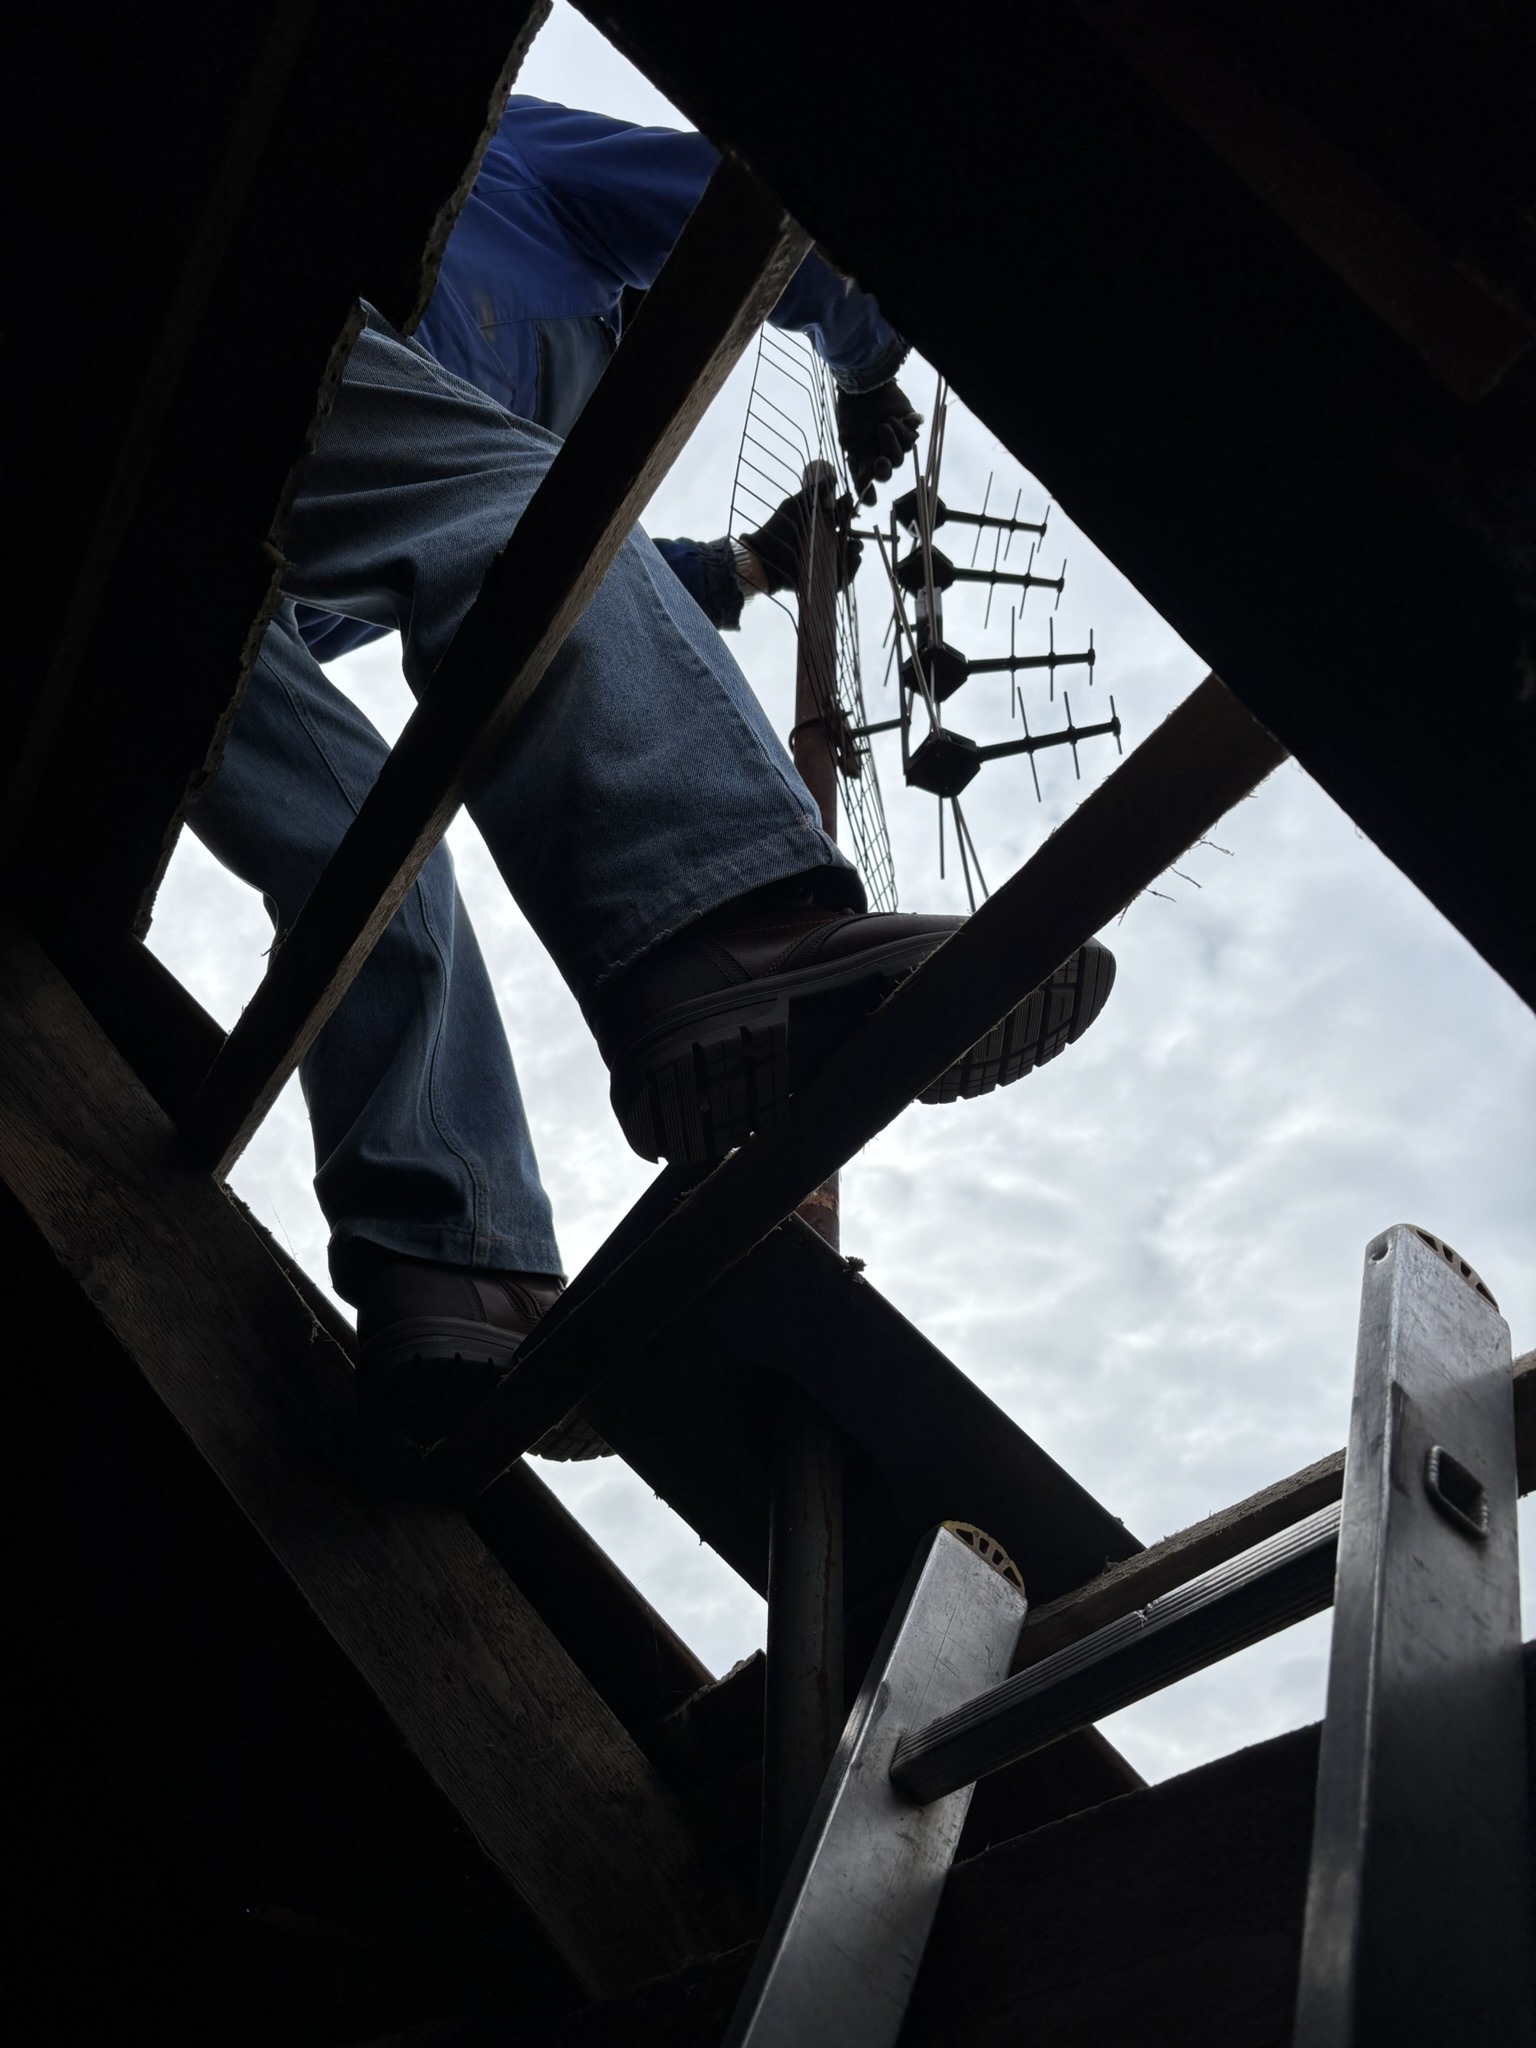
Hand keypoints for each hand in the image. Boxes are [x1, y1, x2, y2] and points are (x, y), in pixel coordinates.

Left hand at [738, 474, 862, 594]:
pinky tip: (852, 558)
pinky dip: (852, 569)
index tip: (850, 506)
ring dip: (856, 549)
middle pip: (847, 537)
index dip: (847, 512)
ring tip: (854, 545)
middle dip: (855, 532)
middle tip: (854, 529)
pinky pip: (844, 577)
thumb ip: (814, 492)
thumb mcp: (795, 505)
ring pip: (848, 556)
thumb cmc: (777, 529)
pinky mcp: (825, 579)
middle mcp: (823, 544)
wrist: (765, 557)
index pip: (839, 518)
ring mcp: (825, 561)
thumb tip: (833, 478)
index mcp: (818, 526)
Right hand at [836, 381, 922, 502]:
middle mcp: (881, 450)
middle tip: (880, 455)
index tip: (871, 501)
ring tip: (885, 423)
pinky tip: (900, 417)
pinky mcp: (909, 424)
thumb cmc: (852, 414)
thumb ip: (860, 465)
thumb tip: (866, 485)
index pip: (869, 480)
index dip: (871, 492)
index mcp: (865, 457)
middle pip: (892, 467)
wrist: (865, 386)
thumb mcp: (850, 442)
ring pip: (905, 451)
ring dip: (895, 438)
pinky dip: (906, 426)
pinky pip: (914, 434)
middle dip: (886, 461)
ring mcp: (896, 438)